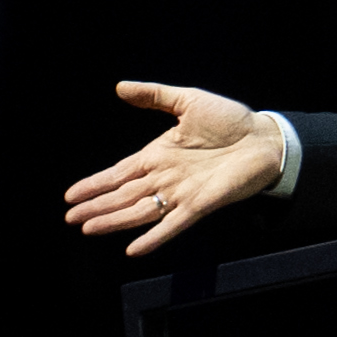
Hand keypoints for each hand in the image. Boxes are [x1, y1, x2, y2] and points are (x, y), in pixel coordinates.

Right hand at [62, 81, 287, 255]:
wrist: (266, 137)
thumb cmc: (231, 121)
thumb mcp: (188, 101)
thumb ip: (155, 96)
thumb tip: (120, 87)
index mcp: (158, 155)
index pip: (118, 173)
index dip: (94, 184)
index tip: (70, 196)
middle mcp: (165, 177)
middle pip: (123, 195)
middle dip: (96, 206)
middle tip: (70, 219)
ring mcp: (181, 192)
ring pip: (140, 211)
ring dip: (114, 221)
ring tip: (88, 229)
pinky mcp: (201, 204)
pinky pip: (173, 224)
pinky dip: (154, 237)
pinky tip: (133, 250)